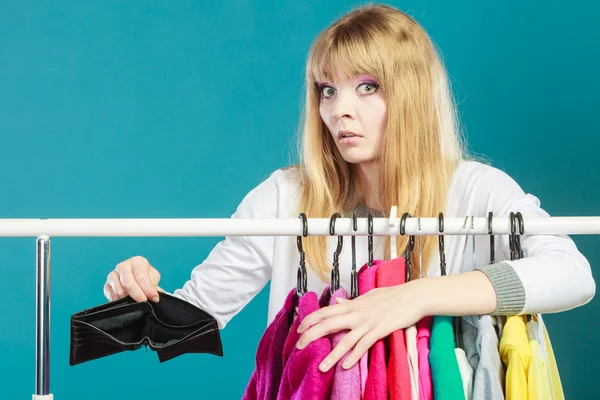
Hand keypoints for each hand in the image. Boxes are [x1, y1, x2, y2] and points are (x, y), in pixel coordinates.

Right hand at [103, 255, 162, 302]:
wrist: (138, 280)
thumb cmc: (147, 278)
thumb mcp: (153, 279)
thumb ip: (153, 286)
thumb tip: (154, 296)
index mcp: (137, 262)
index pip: (141, 276)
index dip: (148, 289)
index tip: (154, 299)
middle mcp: (123, 266)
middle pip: (128, 283)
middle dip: (138, 295)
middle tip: (144, 302)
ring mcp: (113, 275)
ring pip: (119, 291)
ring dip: (128, 299)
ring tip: (136, 301)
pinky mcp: (106, 285)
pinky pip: (112, 296)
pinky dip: (120, 301)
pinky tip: (127, 301)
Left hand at [295, 282, 424, 372]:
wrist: (413, 296)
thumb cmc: (392, 295)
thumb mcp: (368, 296)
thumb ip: (351, 302)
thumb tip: (337, 303)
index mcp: (353, 305)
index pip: (325, 311)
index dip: (310, 320)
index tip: (299, 329)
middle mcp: (356, 313)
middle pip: (328, 324)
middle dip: (312, 336)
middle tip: (299, 347)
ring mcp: (367, 322)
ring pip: (345, 340)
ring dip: (332, 355)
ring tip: (322, 367)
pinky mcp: (379, 330)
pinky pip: (364, 345)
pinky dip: (354, 356)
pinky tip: (346, 366)